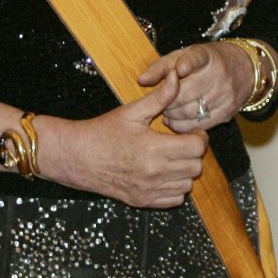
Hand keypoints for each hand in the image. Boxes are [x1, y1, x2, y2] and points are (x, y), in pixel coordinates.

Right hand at [44, 70, 207, 207]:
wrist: (78, 157)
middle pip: (196, 167)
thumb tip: (176, 76)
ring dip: (186, 171)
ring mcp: (149, 190)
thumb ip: (159, 96)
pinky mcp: (143, 201)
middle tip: (183, 143)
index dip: (199, 137)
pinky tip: (164, 173)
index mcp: (154, 148)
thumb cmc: (104, 131)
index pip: (197, 148)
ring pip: (187, 185)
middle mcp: (154, 173)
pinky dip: (175, 188)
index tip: (191, 132)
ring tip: (173, 158)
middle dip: (194, 154)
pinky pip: (174, 200)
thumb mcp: (132, 111)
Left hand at [138, 42, 254, 130]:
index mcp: (207, 56)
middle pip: (185, 93)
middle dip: (166, 100)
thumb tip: (142, 80)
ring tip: (168, 110)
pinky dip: (184, 125)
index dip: (188, 64)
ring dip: (172, 114)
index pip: (197, 59)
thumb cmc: (207, 61)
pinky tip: (178, 120)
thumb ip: (162, 66)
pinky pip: (199, 125)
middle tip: (160, 101)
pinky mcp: (227, 113)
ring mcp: (224, 95)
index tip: (180, 69)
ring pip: (190, 112)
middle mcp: (218, 75)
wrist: (244, 69)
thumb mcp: (186, 55)